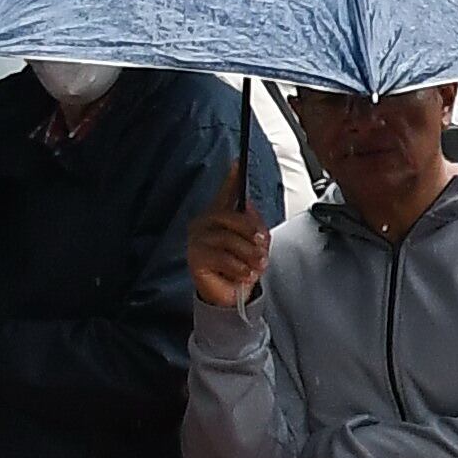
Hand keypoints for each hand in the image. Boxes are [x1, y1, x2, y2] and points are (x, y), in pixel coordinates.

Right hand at [187, 162, 268, 311]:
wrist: (233, 295)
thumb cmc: (243, 265)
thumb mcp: (256, 244)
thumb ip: (255, 226)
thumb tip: (252, 217)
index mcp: (222, 216)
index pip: (226, 193)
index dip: (231, 178)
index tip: (237, 162)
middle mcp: (206, 223)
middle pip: (231, 217)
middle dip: (252, 232)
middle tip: (263, 247)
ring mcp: (197, 239)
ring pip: (228, 239)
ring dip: (248, 254)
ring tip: (257, 265)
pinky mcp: (194, 257)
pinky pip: (221, 257)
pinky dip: (238, 267)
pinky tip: (243, 274)